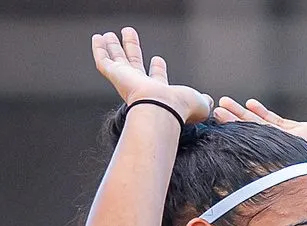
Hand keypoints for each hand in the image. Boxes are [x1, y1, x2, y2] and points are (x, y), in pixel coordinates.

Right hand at [91, 27, 210, 123]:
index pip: (157, 77)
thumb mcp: (199, 102)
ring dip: (114, 47)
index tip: (159, 59)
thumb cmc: (181, 108)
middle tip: (129, 35)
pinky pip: (102, 61)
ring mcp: (126, 80)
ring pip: (117, 60)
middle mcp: (140, 86)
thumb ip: (203, 100)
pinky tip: (97, 38)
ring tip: (109, 34)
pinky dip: (99, 50)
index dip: (158, 69)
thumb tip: (209, 101)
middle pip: (134, 64)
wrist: (163, 108)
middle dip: (132, 49)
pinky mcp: (115, 75)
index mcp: (160, 91)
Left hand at [213, 97, 306, 200]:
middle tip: (214, 113)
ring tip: (223, 103)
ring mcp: (291, 143)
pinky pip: (278, 122)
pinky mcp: (303, 133)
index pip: (256, 154)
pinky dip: (263, 114)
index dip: (239, 143)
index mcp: (285, 168)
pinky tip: (250, 103)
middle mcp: (284, 156)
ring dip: (242, 115)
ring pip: (261, 126)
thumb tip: (306, 197)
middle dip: (233, 124)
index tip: (220, 135)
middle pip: (252, 137)